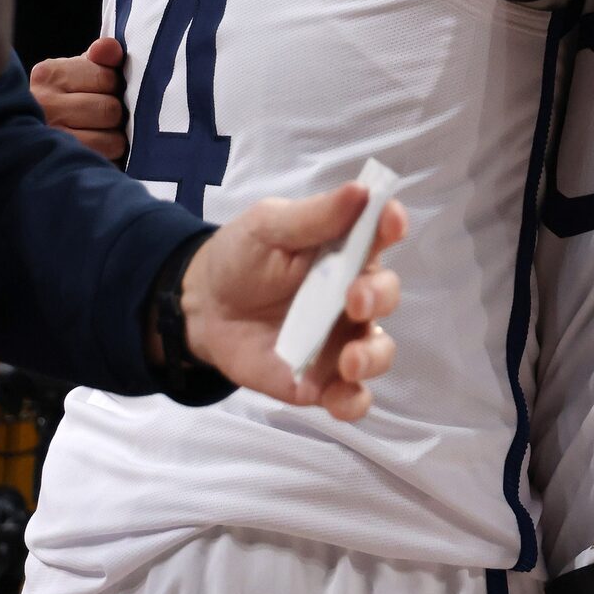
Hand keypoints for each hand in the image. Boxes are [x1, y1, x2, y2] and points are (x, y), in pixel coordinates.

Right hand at [31, 37, 126, 161]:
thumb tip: (110, 48)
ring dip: (114, 139)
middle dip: (115, 113)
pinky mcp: (63, 163)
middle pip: (110, 109)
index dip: (115, 86)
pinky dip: (109, 156)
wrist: (25, 140)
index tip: (105, 90)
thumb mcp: (78, 72)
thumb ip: (99, 58)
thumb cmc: (64, 99)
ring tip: (99, 134)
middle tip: (104, 117)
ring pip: (112, 139)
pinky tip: (96, 151)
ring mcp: (51, 136)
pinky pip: (106, 160)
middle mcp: (44, 104)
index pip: (107, 78)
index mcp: (48, 74)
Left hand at [180, 183, 405, 419]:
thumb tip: (362, 191)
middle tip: (352, 299)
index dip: (391, 225)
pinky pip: (352, 398)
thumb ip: (314, 216)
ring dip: (372, 356)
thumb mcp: (268, 226)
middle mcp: (353, 294)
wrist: (202, 308)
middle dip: (378, 297)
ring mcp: (340, 339)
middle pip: (386, 296)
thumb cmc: (240, 257)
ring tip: (349, 359)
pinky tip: (338, 397)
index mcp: (346, 249)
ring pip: (379, 351)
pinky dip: (352, 402)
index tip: (390, 222)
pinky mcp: (322, 380)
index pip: (381, 234)